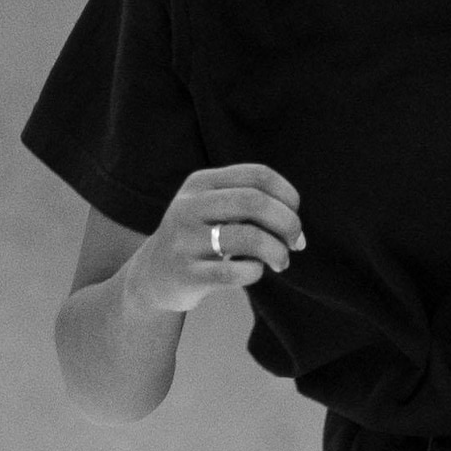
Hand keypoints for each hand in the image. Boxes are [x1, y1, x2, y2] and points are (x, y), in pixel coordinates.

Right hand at [119, 165, 306, 316]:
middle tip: (296, 242)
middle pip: (255, 202)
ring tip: (281, 262)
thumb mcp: (213, 207)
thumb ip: (251, 205)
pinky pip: (236, 272)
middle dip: (288, 223)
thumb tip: (297, 229)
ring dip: (277, 251)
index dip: (288, 195)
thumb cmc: (200, 238)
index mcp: (200, 183)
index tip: (295, 216)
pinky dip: (256, 272)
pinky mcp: (187, 274)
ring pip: (249, 238)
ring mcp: (184, 241)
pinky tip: (253, 271)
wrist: (153, 274)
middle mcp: (189, 206)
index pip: (258, 175)